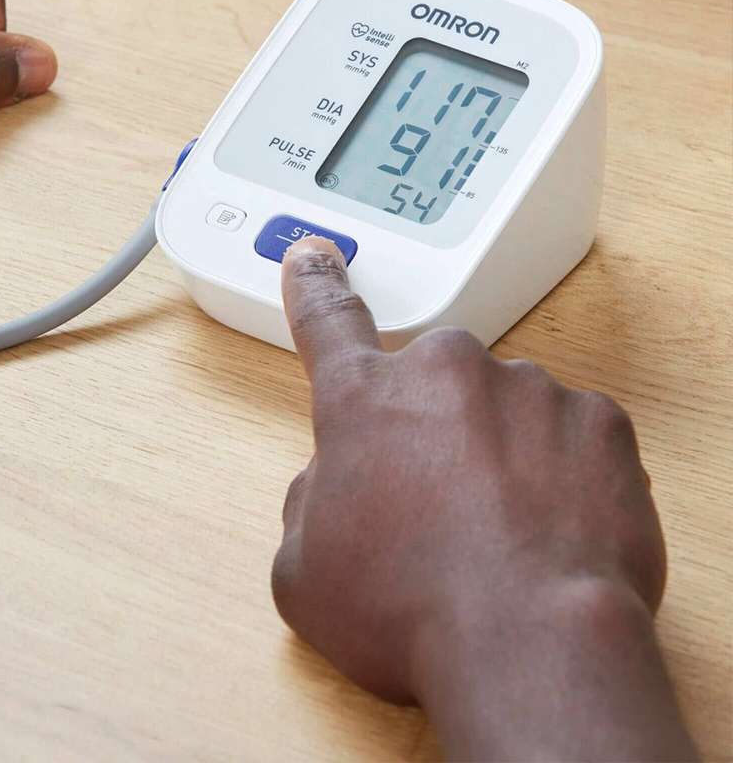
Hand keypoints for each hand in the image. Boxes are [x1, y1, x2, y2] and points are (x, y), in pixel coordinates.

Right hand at [272, 238, 696, 760]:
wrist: (528, 648)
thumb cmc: (408, 612)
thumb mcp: (305, 572)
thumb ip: (309, 503)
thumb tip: (332, 481)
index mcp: (364, 400)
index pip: (327, 321)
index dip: (316, 285)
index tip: (314, 253)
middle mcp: (443, 373)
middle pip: (429, 387)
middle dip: (430, 431)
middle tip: (437, 506)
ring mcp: (526, 389)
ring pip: (501, 409)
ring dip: (497, 454)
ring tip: (497, 533)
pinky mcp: (597, 420)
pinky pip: (567, 433)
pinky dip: (558, 472)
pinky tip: (548, 527)